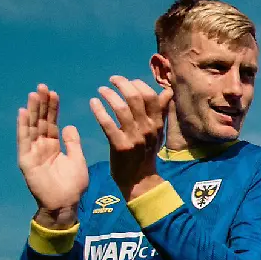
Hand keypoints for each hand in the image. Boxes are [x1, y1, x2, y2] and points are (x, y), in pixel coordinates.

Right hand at [17, 84, 87, 226]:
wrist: (66, 204)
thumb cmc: (73, 185)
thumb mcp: (77, 159)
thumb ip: (73, 143)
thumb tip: (70, 126)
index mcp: (54, 146)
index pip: (52, 123)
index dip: (53, 108)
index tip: (54, 93)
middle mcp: (42, 147)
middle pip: (41, 121)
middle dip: (41, 104)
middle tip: (43, 86)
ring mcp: (33, 152)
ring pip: (31, 127)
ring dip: (32, 111)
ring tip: (33, 94)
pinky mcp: (26, 160)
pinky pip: (24, 141)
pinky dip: (23, 126)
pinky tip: (23, 112)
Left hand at [89, 77, 172, 199]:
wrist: (139, 180)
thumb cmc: (146, 153)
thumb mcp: (157, 132)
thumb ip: (160, 111)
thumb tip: (167, 92)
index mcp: (157, 124)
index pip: (151, 96)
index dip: (138, 84)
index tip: (128, 81)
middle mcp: (148, 129)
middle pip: (136, 98)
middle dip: (122, 84)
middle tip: (112, 79)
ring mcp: (134, 138)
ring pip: (121, 108)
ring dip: (109, 95)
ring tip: (101, 90)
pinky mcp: (120, 146)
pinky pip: (108, 124)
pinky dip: (99, 110)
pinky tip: (93, 103)